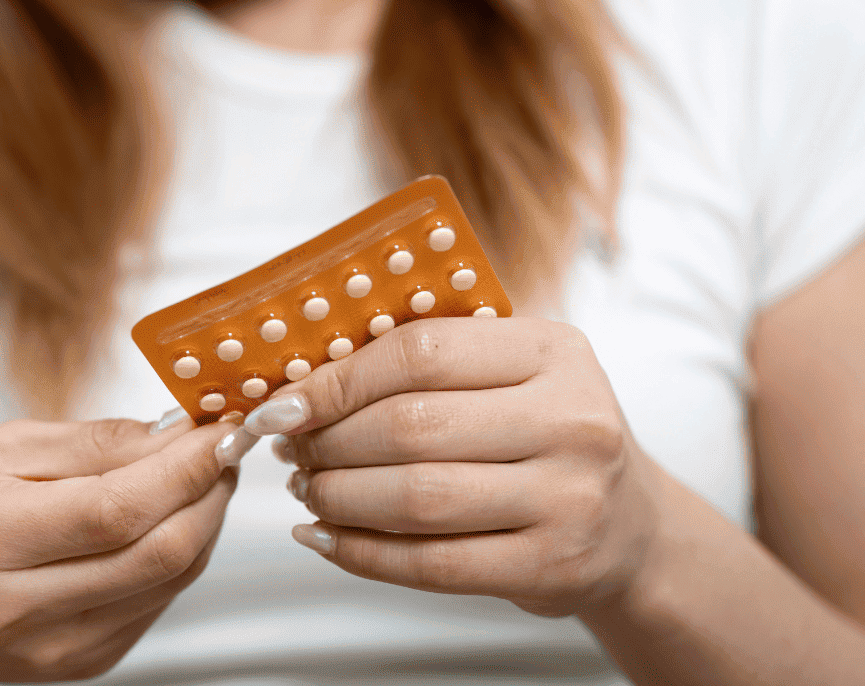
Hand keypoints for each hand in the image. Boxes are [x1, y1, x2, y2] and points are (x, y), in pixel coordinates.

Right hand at [0, 415, 257, 682]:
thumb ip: (91, 443)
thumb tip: (177, 431)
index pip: (116, 508)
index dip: (186, 465)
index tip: (224, 424)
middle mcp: (14, 609)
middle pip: (159, 551)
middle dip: (211, 489)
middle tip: (227, 442)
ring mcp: (51, 650)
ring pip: (171, 578)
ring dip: (205, 518)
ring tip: (203, 471)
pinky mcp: (81, 665)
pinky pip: (157, 600)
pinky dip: (180, 551)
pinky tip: (171, 514)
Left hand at [243, 317, 661, 617]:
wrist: (630, 527)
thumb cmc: (545, 435)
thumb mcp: (513, 375)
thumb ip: (428, 363)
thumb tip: (303, 384)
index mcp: (553, 350)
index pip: (421, 352)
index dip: (337, 380)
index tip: (285, 402)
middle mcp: (572, 419)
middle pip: (411, 426)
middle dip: (329, 443)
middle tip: (293, 452)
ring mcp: (568, 497)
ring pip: (415, 498)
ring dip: (338, 497)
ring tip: (309, 491)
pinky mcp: (552, 566)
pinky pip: (431, 563)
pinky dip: (361, 554)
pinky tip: (325, 539)